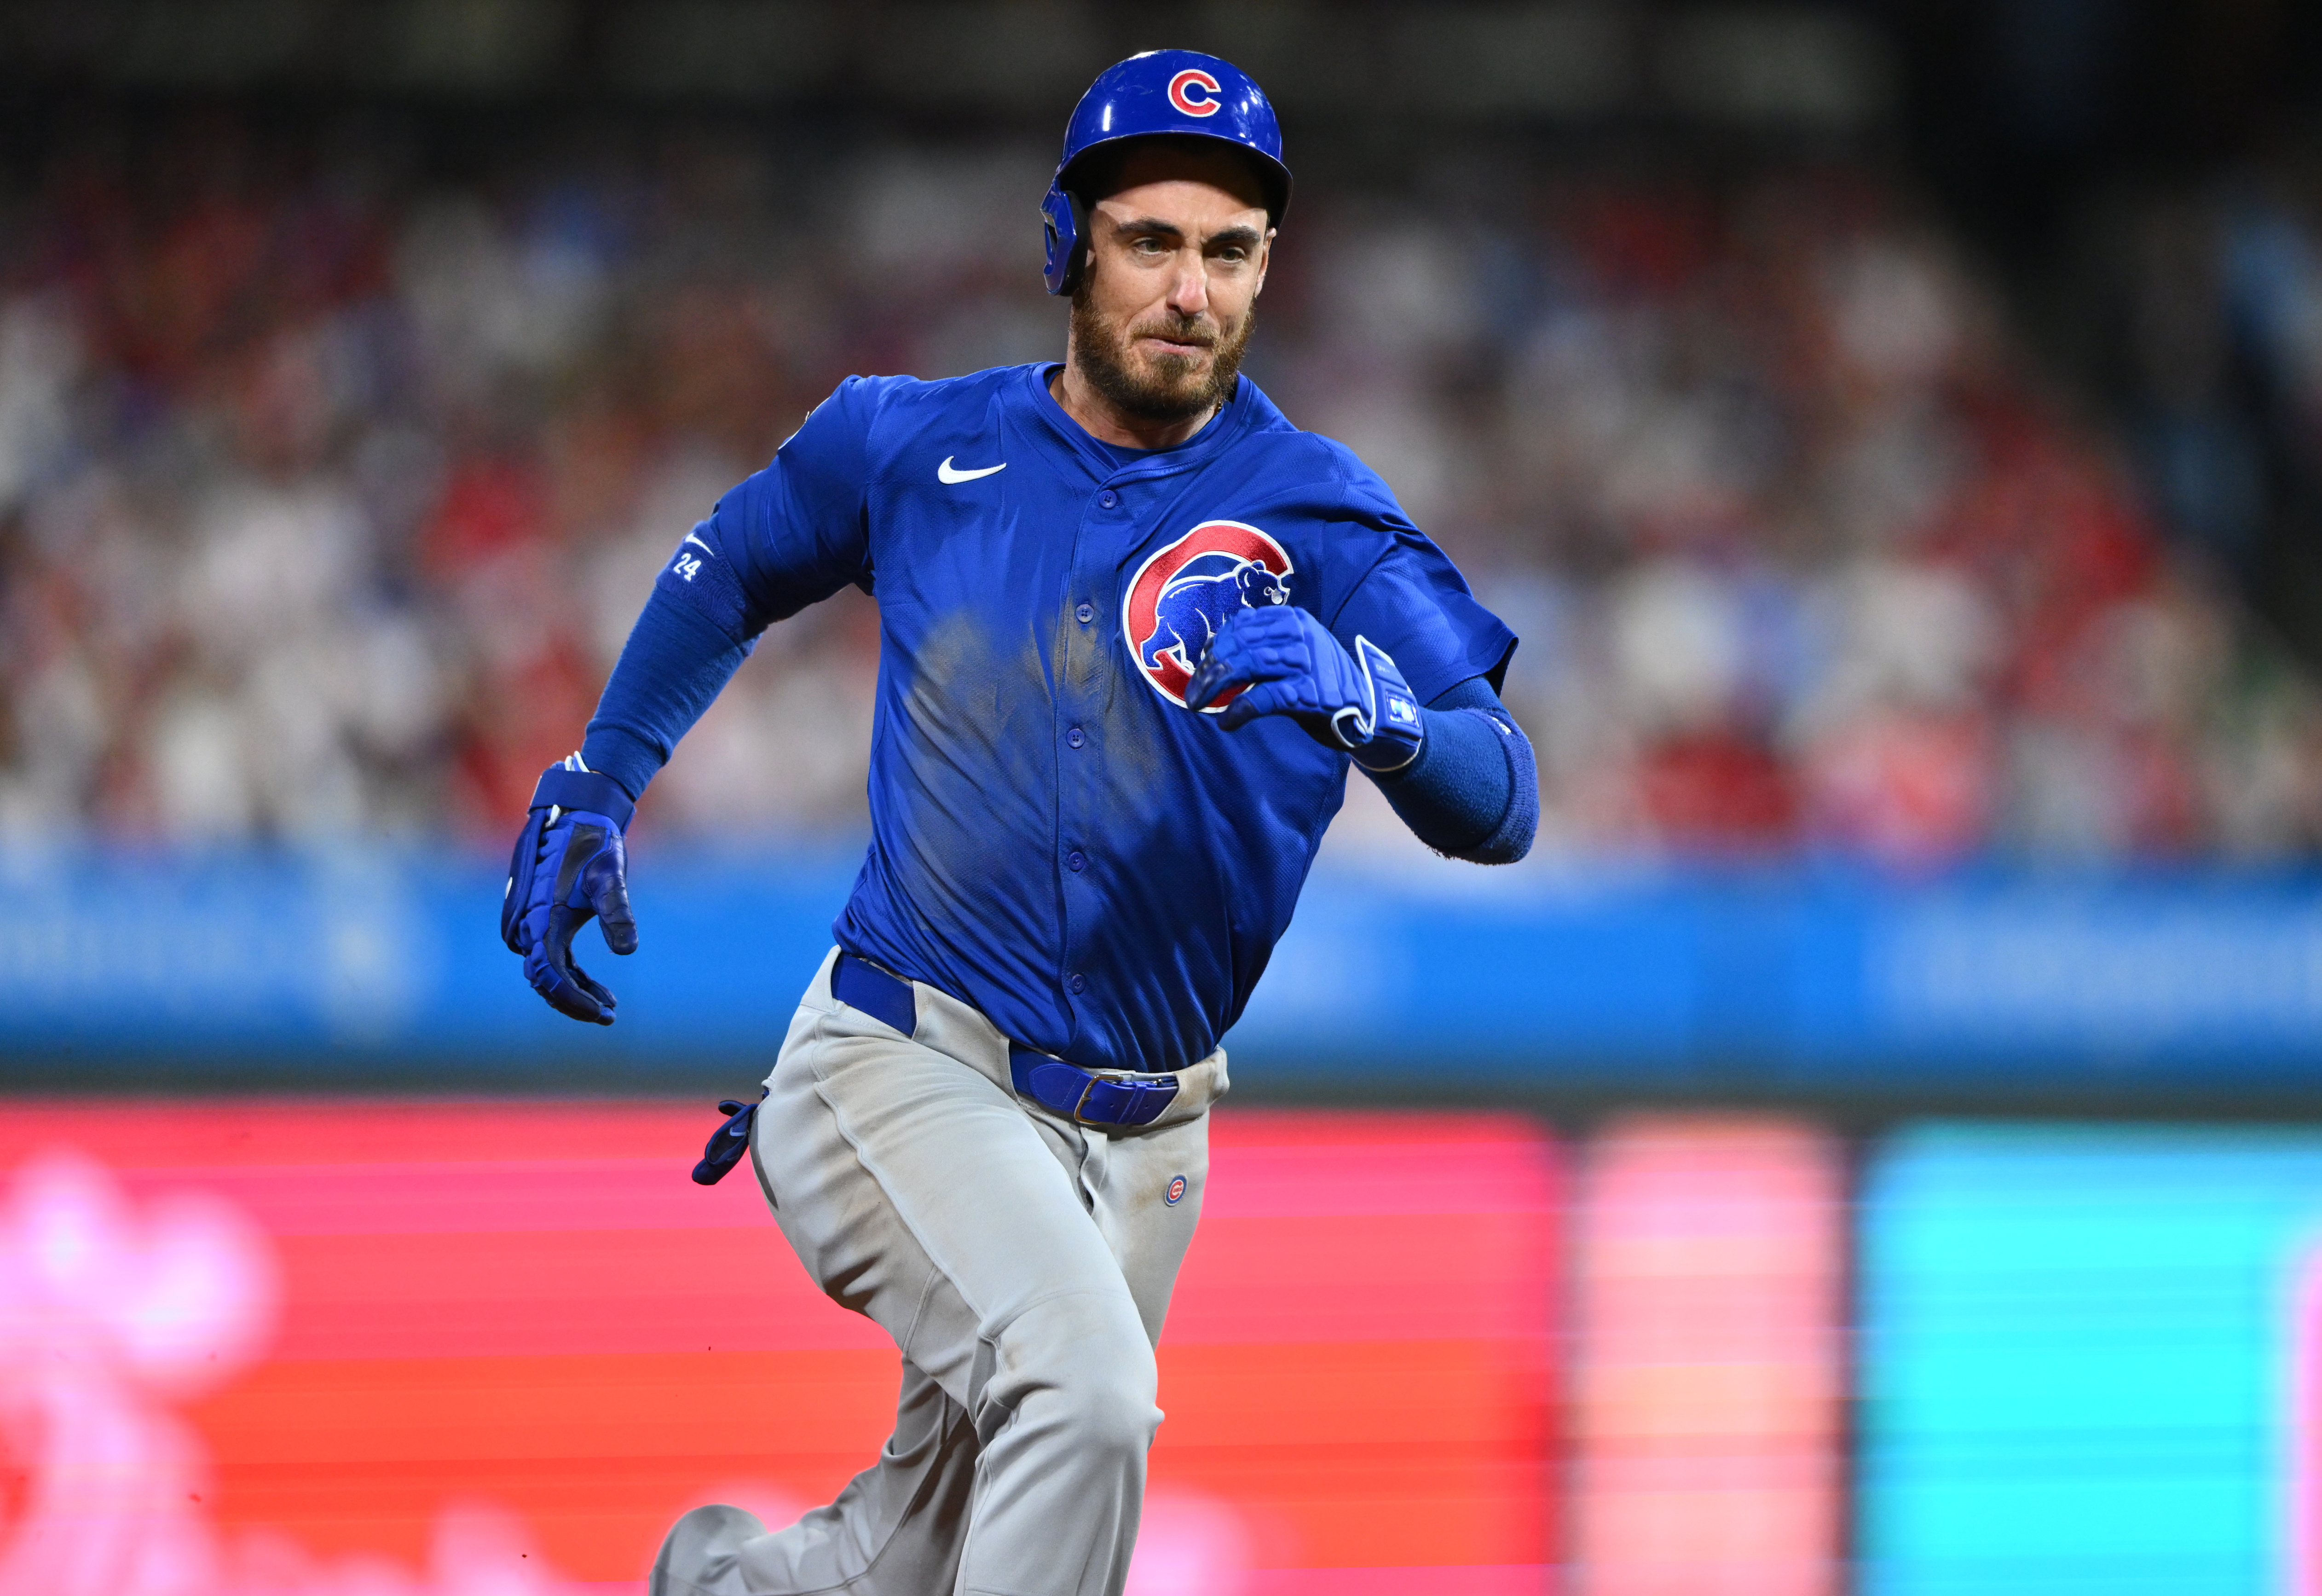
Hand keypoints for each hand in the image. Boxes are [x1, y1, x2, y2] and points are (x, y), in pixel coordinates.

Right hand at [501, 757, 638, 1024]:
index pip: (550, 974)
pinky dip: (572, 975)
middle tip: (607, 1015)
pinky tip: (598, 987)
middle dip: (573, 1000)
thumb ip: (616, 911)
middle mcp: (529, 923)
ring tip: (608, 1005)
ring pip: (547, 970)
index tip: (602, 1013)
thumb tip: (627, 951)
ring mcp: (532, 920)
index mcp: (541, 917)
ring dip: (574, 990)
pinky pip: (551, 957)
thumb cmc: (594, 842)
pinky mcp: (542, 916)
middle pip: (544, 978)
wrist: (577, 812)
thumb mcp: (609, 875)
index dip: (573, 999)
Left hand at [1184, 605, 1424, 772]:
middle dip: (1209, 669)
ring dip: (1215, 687)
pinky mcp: (1309, 693)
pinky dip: (1239, 710)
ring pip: (1245, 665)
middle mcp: (1299, 634)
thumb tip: (1213, 647)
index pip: (1240, 626)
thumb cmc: (1320, 680)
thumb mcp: (1294, 651)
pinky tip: (1227, 721)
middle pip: (1238, 644)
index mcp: (1293, 619)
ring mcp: (1305, 662)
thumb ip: (1261, 644)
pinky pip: (1262, 697)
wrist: (1366, 707)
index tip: (1202, 668)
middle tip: (1193, 693)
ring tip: (1199, 704)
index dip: (1214, 647)